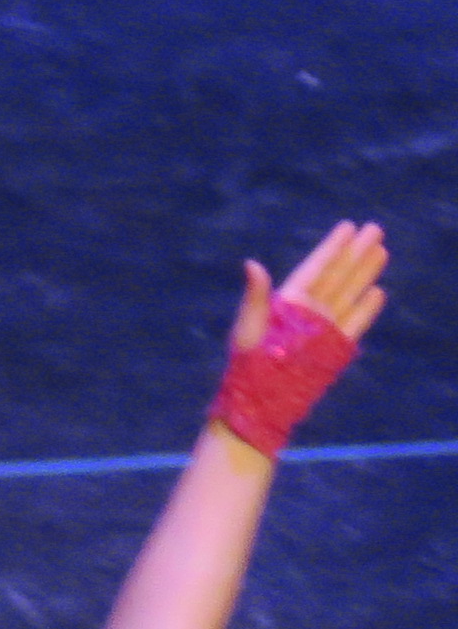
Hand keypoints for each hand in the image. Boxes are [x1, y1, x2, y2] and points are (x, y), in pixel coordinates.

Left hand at [233, 219, 388, 356]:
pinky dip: (366, 308)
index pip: (315, 268)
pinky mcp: (335, 348)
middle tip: (375, 228)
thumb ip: (256, 295)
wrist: (260, 401)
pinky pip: (355, 322)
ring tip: (381, 250)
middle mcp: (308, 312)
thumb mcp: (250, 325)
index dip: (331, 248)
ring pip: (349, 293)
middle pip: (337, 275)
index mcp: (287, 303)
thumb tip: (251, 263)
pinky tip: (377, 291)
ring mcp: (323, 329)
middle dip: (355, 252)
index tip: (348, 226)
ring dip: (365, 273)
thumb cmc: (247, 364)